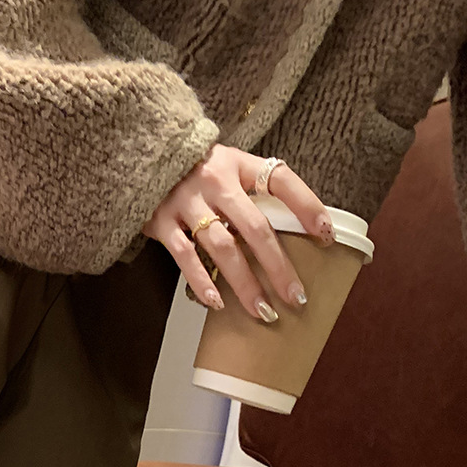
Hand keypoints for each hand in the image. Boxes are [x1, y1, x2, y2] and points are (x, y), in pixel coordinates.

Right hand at [141, 143, 335, 319]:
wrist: (140, 155)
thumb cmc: (193, 168)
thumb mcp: (228, 165)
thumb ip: (252, 190)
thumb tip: (294, 226)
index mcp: (238, 163)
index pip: (281, 180)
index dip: (307, 206)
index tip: (327, 236)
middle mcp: (215, 180)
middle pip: (255, 227)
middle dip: (278, 266)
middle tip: (295, 297)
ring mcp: (186, 202)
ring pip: (223, 247)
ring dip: (245, 283)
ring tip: (262, 311)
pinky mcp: (160, 221)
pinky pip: (184, 256)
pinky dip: (201, 281)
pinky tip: (217, 303)